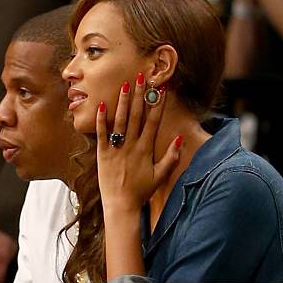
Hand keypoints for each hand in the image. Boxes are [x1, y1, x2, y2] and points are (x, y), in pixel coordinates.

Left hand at [95, 74, 181, 212]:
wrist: (121, 205)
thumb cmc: (141, 191)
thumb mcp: (160, 176)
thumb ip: (171, 157)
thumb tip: (180, 138)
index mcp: (145, 150)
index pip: (153, 122)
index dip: (157, 105)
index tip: (161, 89)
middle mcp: (131, 146)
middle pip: (136, 116)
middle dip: (139, 96)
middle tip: (141, 77)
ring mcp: (116, 149)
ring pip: (120, 121)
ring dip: (122, 102)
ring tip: (125, 84)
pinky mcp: (102, 154)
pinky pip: (101, 134)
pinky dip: (102, 120)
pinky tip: (102, 105)